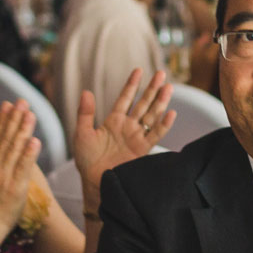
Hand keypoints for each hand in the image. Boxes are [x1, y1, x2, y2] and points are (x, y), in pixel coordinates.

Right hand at [0, 100, 42, 241]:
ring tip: (30, 115)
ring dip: (23, 131)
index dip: (3, 119)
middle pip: (6, 139)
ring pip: (15, 149)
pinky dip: (28, 155)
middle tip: (23, 102)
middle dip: (15, 119)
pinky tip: (35, 142)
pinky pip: (23, 168)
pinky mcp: (15, 187)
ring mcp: (4, 176)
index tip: (9, 103)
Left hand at [72, 68, 173, 204]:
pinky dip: (164, 125)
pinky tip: (171, 113)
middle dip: (152, 89)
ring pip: (151, 116)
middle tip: (161, 74)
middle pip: (143, 104)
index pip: (125, 98)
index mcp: (113, 121)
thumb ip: (85, 113)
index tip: (139, 70)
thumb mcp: (82, 133)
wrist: (94, 182)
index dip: (132, 85)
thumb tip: (86, 92)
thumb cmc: (86, 160)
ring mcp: (136, 137)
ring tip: (168, 88)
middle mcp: (128, 127)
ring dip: (160, 102)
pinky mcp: (142, 150)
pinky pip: (155, 135)